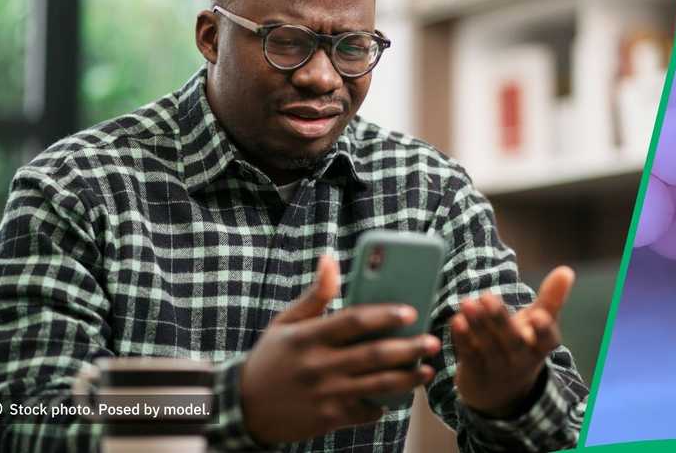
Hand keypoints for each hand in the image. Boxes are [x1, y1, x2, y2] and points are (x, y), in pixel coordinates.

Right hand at [239, 256, 440, 444]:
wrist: (243, 408)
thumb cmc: (270, 358)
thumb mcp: (285, 323)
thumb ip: (315, 295)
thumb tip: (330, 258)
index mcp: (309, 337)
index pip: (353, 321)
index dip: (384, 314)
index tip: (411, 310)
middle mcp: (319, 365)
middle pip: (373, 355)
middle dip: (408, 348)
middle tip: (432, 341)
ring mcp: (325, 394)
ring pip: (377, 385)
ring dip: (407, 378)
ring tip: (428, 370)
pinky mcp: (329, 418)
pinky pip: (365, 411)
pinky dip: (384, 404)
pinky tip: (398, 396)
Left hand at [450, 266, 573, 417]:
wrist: (501, 394)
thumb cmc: (524, 346)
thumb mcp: (540, 325)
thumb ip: (551, 299)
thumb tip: (566, 270)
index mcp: (540, 346)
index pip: (547, 339)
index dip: (543, 329)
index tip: (538, 316)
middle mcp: (521, 359)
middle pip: (512, 341)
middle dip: (499, 320)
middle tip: (487, 297)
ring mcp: (497, 368)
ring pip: (487, 346)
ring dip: (477, 324)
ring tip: (468, 302)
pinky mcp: (475, 372)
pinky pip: (469, 355)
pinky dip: (463, 339)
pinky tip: (457, 320)